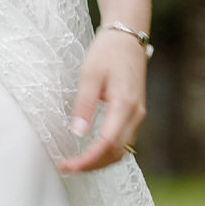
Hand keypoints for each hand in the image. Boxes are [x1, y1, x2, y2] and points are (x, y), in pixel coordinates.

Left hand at [56, 29, 147, 173]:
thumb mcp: (90, 75)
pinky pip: (123, 141)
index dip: (87, 160)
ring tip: (76, 163)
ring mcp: (138, 115)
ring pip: (122, 150)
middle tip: (66, 168)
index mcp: (125, 105)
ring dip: (99, 161)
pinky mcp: (134, 114)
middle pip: (116, 153)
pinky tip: (90, 151)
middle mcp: (135, 114)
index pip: (107, 144)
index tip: (67, 166)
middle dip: (91, 165)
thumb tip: (77, 133)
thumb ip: (84, 105)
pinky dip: (107, 152)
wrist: (128, 38)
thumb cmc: (107, 52)